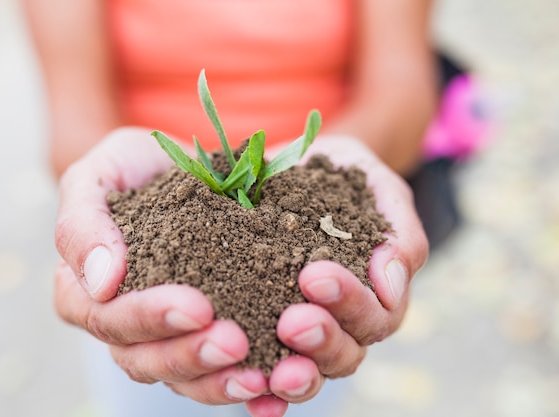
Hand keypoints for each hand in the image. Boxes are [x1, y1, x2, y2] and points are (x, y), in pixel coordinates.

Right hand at [53, 128, 284, 415]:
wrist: (187, 166)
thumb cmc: (134, 168)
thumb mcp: (98, 176)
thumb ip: (82, 223)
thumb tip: (100, 282)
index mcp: (86, 293)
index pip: (108, 319)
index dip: (148, 319)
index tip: (196, 306)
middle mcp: (124, 326)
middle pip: (147, 360)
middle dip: (191, 355)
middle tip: (234, 342)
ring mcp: (168, 336)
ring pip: (187, 379)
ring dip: (222, 382)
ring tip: (264, 375)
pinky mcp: (209, 335)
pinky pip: (224, 373)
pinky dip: (252, 389)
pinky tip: (280, 387)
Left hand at [260, 134, 428, 404]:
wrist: (286, 170)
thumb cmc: (337, 174)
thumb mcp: (373, 185)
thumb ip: (396, 229)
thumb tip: (391, 282)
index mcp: (376, 292)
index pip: (377, 314)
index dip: (350, 301)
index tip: (313, 273)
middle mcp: (343, 322)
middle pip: (346, 352)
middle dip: (322, 339)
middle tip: (292, 321)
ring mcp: (305, 335)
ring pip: (311, 372)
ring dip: (295, 374)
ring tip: (272, 368)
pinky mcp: (265, 338)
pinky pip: (268, 377)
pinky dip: (264, 397)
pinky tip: (251, 396)